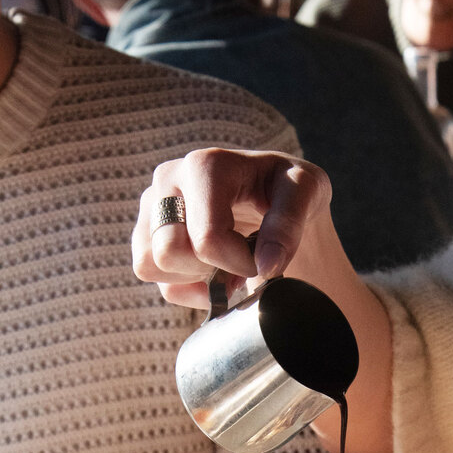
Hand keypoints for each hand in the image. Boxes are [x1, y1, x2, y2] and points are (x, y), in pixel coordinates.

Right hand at [131, 148, 331, 309]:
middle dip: (210, 270)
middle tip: (240, 260)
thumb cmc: (287, 188)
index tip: (263, 258)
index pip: (207, 239)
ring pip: (148, 266)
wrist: (272, 195)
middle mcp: (168, 179)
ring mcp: (150, 206)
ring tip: (224, 262)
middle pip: (169, 253)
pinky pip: (150, 277)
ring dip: (193, 278)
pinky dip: (184, 286)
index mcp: (205, 165)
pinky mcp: (144, 232)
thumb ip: (290, 223)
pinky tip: (210, 270)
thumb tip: (265, 265)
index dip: (239, 263)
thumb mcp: (308, 191)